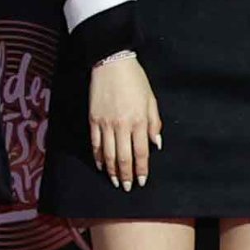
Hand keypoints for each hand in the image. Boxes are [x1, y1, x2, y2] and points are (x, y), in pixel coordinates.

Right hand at [86, 50, 159, 192]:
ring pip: (108, 153)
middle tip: (128, 187)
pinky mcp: (93, 119)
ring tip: (114, 180)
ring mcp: (105, 123)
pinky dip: (97, 156)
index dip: (142, 169)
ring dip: (111, 170)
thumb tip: (156, 144)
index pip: (141, 152)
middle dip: (126, 175)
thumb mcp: (151, 100)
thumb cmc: (135, 80)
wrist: (111, 63)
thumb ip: (154, 123)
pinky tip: (100, 164)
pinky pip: (95, 142)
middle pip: (123, 157)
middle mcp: (122, 125)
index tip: (142, 180)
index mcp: (139, 121)